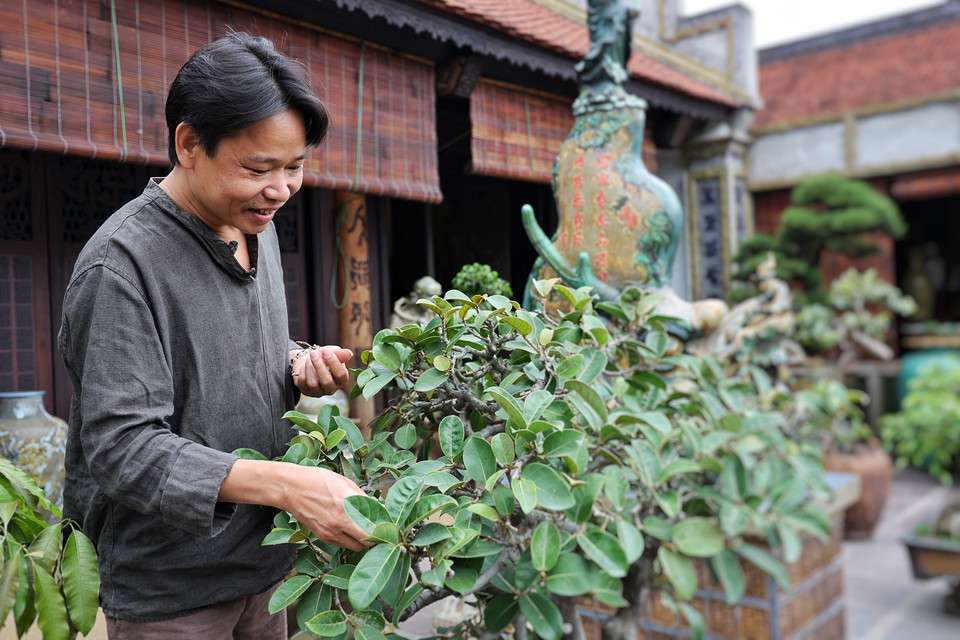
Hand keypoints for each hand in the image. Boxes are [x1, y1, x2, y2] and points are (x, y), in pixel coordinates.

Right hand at [220, 459, 371, 550]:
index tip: (389, 526)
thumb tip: (379, 509)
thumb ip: (363, 499)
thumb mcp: (345, 482)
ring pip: (356, 546)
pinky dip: (349, 539)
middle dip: (376, 537)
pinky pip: (343, 544)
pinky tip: (348, 526)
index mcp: (348, 506)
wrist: (290, 488)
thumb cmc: (318, 480)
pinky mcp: (322, 537)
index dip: (384, 530)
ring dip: (363, 540)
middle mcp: (340, 523)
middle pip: (368, 542)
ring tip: (363, 527)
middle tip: (379, 529)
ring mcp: (330, 532)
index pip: (374, 529)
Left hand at [291, 346, 352, 396]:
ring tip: (309, 357)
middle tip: (313, 353)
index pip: (341, 374)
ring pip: (312, 383)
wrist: (310, 361)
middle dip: (319, 365)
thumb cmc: (324, 357)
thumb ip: (341, 354)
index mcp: (342, 380)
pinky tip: (305, 366)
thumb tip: (349, 354)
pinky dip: (302, 371)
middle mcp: (331, 389)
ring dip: (309, 367)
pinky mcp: (307, 392)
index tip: (326, 351)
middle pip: (326, 381)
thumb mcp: (333, 353)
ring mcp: (318, 392)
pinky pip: (302, 383)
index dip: (333, 362)